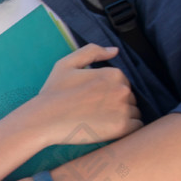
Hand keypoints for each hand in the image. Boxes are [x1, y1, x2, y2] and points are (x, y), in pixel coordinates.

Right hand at [27, 44, 141, 145]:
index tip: (92, 99)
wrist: (44, 119)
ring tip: (100, 121)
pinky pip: (137, 127)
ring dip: (122, 116)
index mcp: (113, 74)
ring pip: (134, 112)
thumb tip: (115, 51)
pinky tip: (109, 129)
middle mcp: (122, 89)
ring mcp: (124, 109)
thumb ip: (92, 52)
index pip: (122, 83)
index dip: (108, 92)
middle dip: (116, 104)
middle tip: (94, 112)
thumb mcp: (66, 64)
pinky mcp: (122, 128)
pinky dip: (127, 129)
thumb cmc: (53, 92)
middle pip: (130, 98)